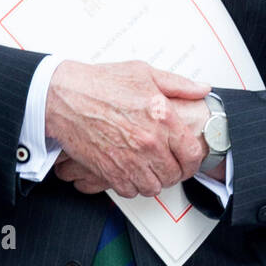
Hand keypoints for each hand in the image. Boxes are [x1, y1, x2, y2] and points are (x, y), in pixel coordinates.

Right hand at [47, 61, 210, 197]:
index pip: (192, 153)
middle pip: (174, 174)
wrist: (64, 97)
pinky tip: (130, 172)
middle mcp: (149, 142)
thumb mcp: (145, 74)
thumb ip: (178, 84)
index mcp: (162, 117)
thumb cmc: (99, 84)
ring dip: (154, 181)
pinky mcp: (110, 172)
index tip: (189, 160)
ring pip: (154, 187)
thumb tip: (201, 90)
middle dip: (173, 171)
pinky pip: (131, 191)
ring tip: (149, 169)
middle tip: (167, 164)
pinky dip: (132, 186)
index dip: (194, 161)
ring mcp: (130, 160)